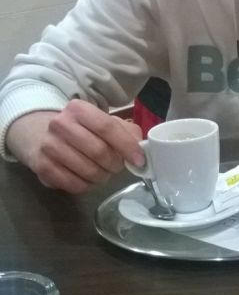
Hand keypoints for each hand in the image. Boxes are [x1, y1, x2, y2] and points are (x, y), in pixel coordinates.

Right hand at [6, 99, 143, 193]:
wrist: (40, 133)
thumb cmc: (81, 128)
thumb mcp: (103, 121)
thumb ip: (126, 132)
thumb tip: (141, 149)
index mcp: (79, 109)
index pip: (107, 128)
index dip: (126, 146)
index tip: (139, 160)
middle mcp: (61, 124)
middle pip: (99, 151)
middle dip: (115, 164)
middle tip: (117, 166)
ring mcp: (49, 146)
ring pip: (87, 170)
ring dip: (102, 176)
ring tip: (103, 172)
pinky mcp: (42, 166)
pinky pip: (73, 184)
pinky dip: (87, 185)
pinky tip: (88, 179)